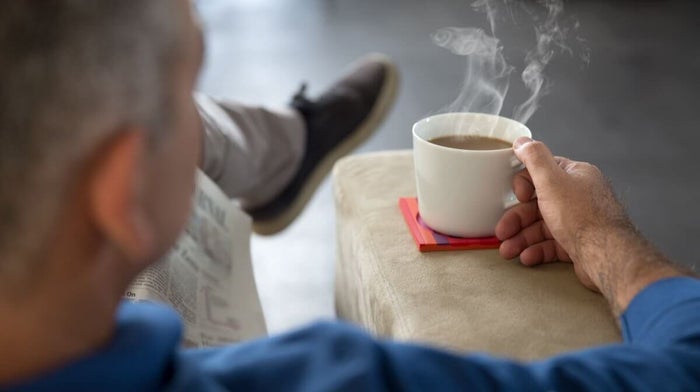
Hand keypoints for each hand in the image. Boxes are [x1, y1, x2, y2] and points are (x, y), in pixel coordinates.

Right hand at [495, 137, 631, 289]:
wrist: (606, 255)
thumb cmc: (582, 217)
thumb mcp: (551, 180)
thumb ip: (534, 158)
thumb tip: (522, 141)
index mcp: (575, 176)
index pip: (542, 174)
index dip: (524, 186)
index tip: (518, 197)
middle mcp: (579, 197)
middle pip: (538, 205)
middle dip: (516, 221)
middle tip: (502, 232)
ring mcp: (579, 221)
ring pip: (543, 227)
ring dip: (522, 239)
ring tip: (508, 251)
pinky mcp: (579, 244)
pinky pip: (552, 245)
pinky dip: (537, 250)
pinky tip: (526, 257)